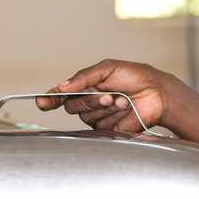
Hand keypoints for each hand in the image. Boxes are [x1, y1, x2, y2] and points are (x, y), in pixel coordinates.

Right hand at [35, 59, 171, 132]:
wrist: (157, 92)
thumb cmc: (135, 77)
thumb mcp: (108, 68)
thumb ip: (84, 77)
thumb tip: (62, 86)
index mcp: (86, 86)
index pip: (61, 95)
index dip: (49, 99)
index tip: (42, 102)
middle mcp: (88, 103)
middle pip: (72, 106)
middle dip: (90, 99)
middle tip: (108, 94)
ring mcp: (98, 117)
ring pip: (87, 116)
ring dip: (105, 106)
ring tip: (123, 99)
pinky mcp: (108, 130)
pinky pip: (101, 126)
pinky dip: (114, 115)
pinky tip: (126, 108)